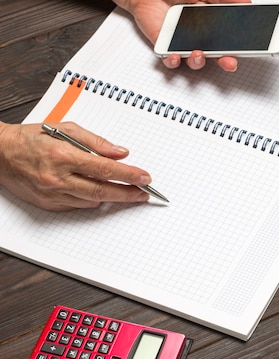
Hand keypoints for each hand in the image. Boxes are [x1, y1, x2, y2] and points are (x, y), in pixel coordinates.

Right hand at [0, 121, 152, 210]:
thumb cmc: (31, 139)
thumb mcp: (64, 129)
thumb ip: (95, 142)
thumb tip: (120, 152)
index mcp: (63, 155)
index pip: (105, 168)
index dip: (129, 174)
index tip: (144, 177)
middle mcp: (57, 178)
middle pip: (102, 190)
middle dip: (128, 193)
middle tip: (144, 192)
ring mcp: (52, 194)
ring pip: (92, 200)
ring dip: (111, 196)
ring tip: (124, 190)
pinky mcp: (48, 204)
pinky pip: (78, 205)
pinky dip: (90, 198)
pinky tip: (95, 191)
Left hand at [114, 0, 249, 70]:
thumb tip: (246, 2)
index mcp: (210, 25)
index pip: (228, 40)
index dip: (237, 47)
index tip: (248, 50)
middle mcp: (198, 37)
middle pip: (215, 55)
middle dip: (224, 61)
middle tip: (230, 62)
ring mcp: (182, 43)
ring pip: (194, 61)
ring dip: (198, 61)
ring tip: (199, 54)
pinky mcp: (164, 46)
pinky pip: (169, 60)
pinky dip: (173, 61)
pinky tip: (175, 57)